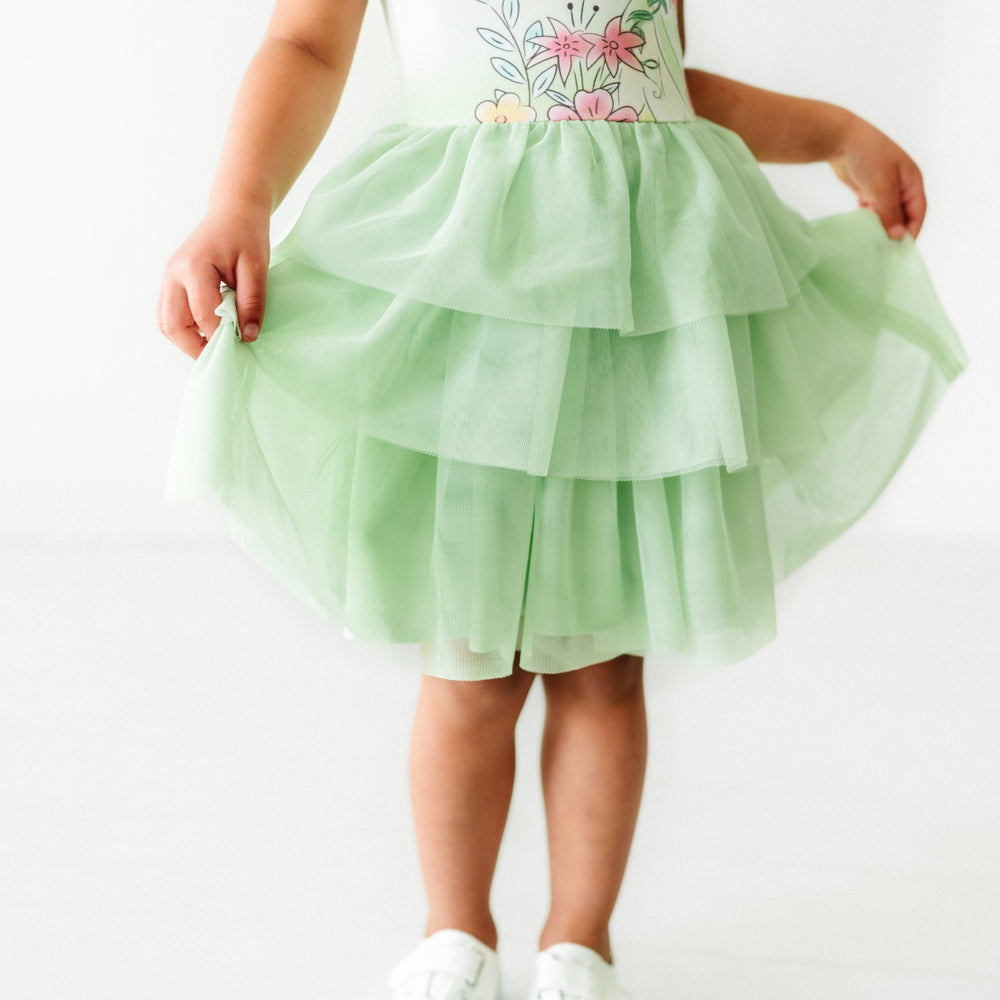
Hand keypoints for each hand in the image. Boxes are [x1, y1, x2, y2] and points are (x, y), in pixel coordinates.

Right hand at [158, 205, 270, 358]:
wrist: (233, 212)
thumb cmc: (246, 235)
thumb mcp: (257, 268)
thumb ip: (252, 302)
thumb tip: (248, 337)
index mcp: (194, 267)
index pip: (203, 315)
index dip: (221, 336)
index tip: (242, 345)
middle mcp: (173, 274)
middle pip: (172, 325)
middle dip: (196, 347)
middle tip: (223, 356)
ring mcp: (168, 279)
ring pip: (165, 323)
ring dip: (187, 340)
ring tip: (216, 345)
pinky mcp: (171, 283)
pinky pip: (169, 314)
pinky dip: (185, 329)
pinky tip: (208, 331)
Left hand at [829, 114, 925, 239]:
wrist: (840, 139)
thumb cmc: (867, 156)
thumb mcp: (882, 187)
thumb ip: (890, 213)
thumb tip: (898, 236)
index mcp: (912, 180)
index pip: (918, 211)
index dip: (912, 231)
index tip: (903, 250)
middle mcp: (900, 184)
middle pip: (903, 214)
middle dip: (896, 232)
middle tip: (887, 253)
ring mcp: (883, 187)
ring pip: (886, 214)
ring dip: (881, 229)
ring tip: (874, 247)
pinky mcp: (867, 190)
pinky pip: (872, 211)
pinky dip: (869, 222)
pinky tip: (863, 234)